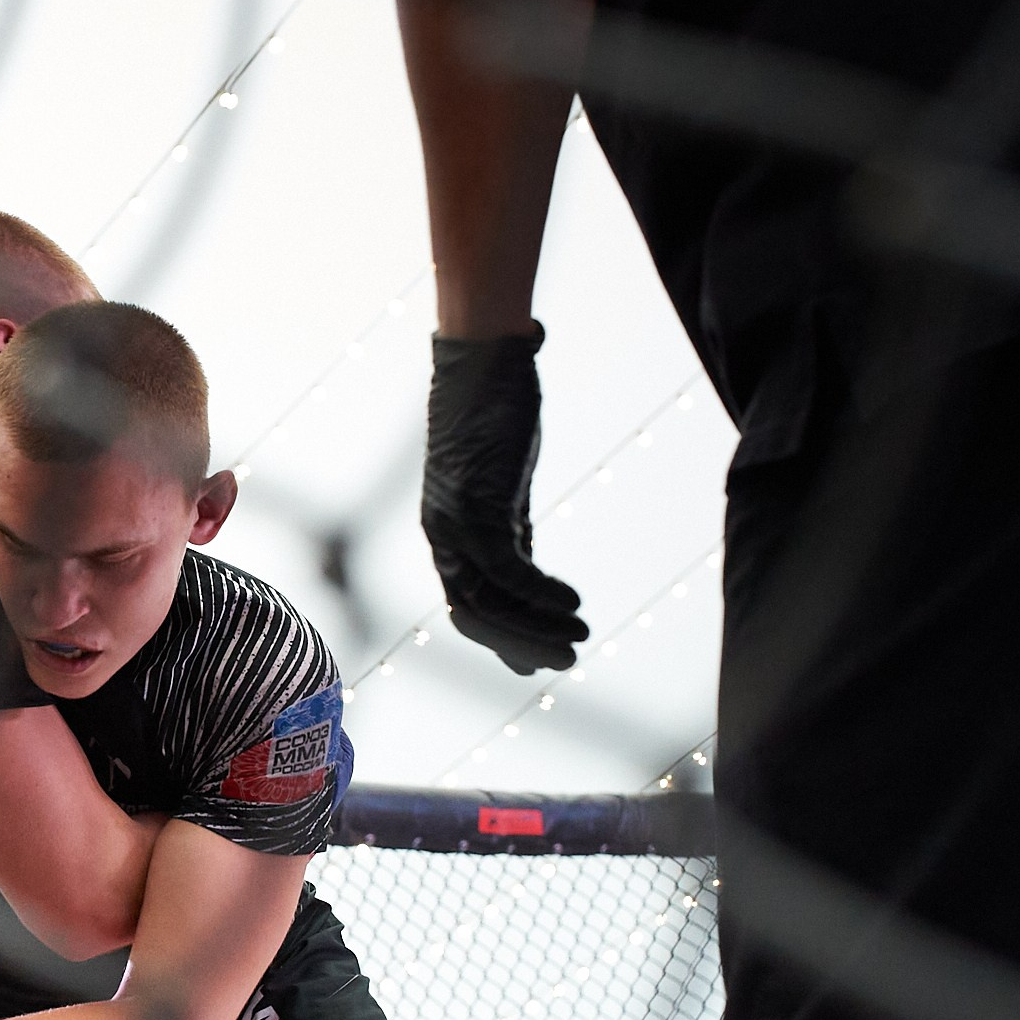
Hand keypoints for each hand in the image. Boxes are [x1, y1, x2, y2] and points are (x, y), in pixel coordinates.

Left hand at [423, 328, 587, 673]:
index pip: (466, 604)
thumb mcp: (502, 488)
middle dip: (519, 644)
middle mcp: (442, 532)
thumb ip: (512, 532)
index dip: (500, 638)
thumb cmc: (493, 415)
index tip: (537, 660)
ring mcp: (455, 520)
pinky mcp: (477, 502)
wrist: (484, 358)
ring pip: (489, 599)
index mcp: (446, 531)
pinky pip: (507, 569)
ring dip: (535, 628)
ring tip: (577, 641)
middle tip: (566, 661)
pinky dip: (540, 595)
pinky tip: (572, 604)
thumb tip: (530, 579)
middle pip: (474, 612)